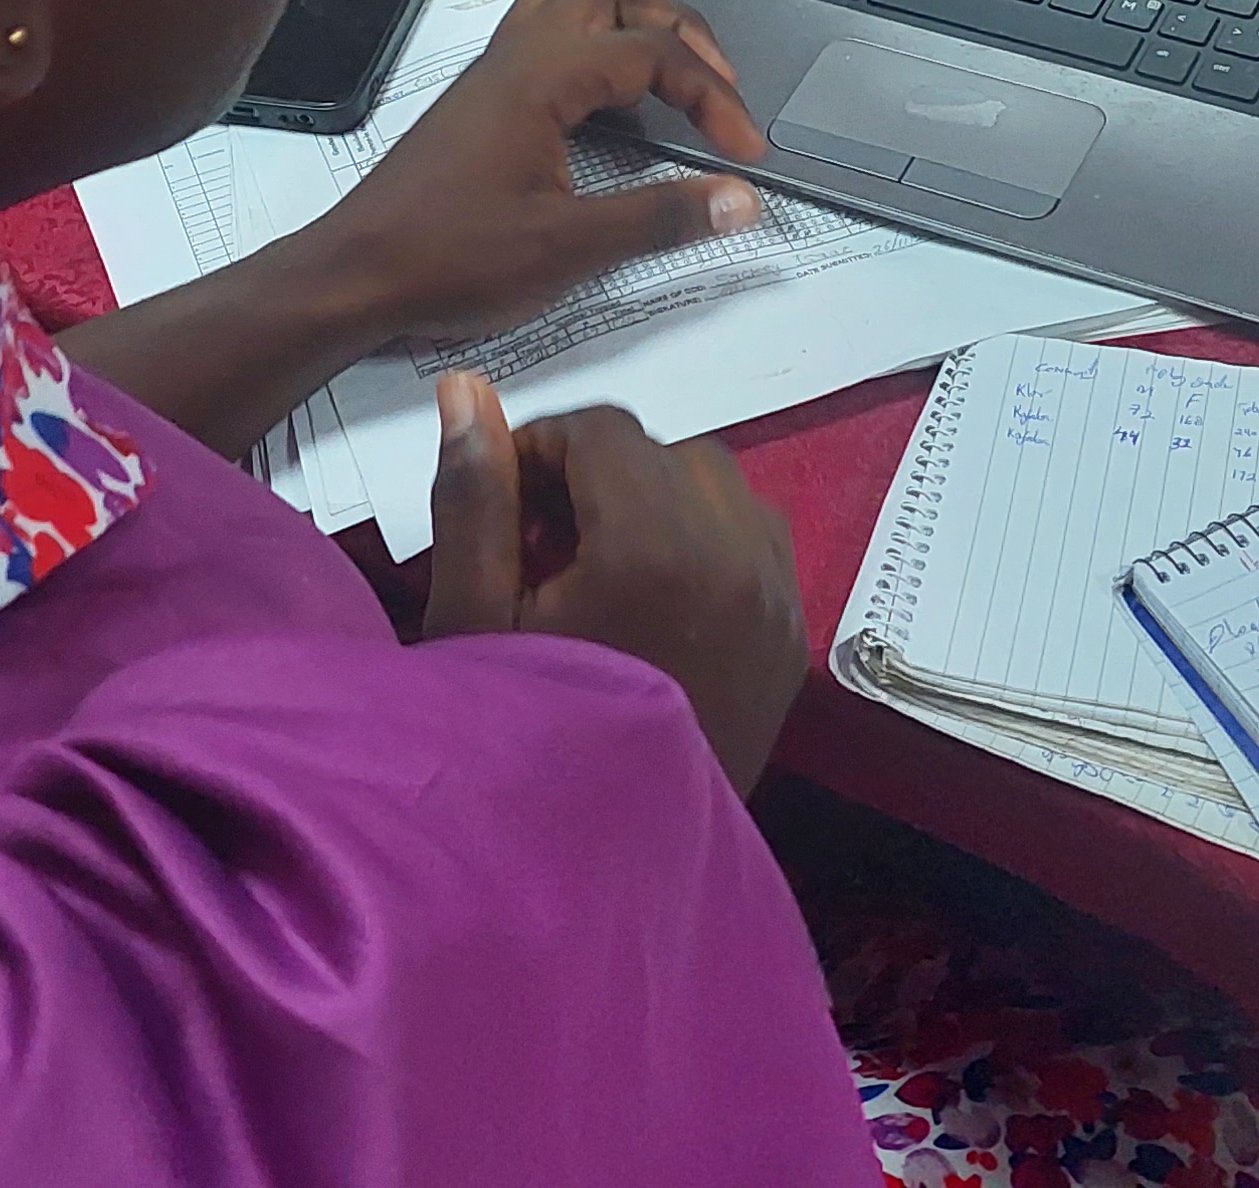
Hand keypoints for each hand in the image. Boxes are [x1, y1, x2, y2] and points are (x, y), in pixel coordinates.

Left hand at [287, 0, 775, 346]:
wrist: (357, 274)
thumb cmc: (451, 258)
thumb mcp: (570, 247)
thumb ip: (661, 218)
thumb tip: (740, 200)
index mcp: (542, 76)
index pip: (654, 52)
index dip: (715, 96)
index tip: (745, 153)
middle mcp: (517, 55)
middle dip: (680, 30)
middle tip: (720, 86)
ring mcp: (493, 72)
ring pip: (574, 5)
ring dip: (631, 25)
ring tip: (671, 77)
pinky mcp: (480, 99)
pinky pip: (546, 36)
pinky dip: (593, 47)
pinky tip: (607, 104)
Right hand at [423, 374, 802, 793]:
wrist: (600, 869)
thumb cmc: (516, 743)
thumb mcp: (472, 620)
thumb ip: (474, 499)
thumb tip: (466, 389)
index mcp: (653, 548)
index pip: (603, 431)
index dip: (542, 449)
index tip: (504, 506)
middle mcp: (735, 558)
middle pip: (664, 452)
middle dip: (599, 478)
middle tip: (543, 546)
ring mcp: (776, 599)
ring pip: (720, 488)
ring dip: (659, 502)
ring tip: (601, 571)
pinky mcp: (792, 638)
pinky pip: (759, 541)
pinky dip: (709, 543)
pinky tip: (657, 601)